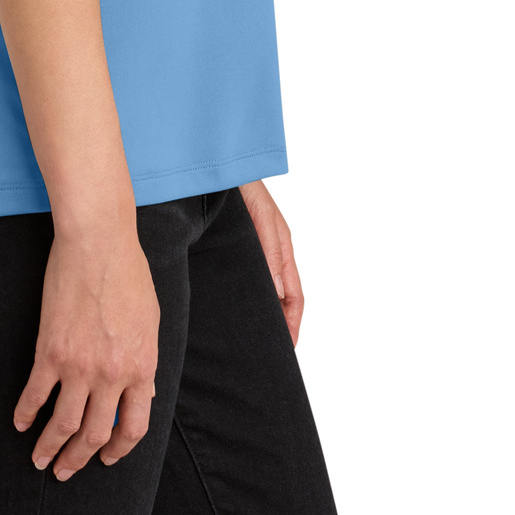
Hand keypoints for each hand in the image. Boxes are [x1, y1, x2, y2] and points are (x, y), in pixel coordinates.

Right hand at [14, 221, 159, 480]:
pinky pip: (35, 394)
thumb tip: (140, 395)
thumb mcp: (150, 321)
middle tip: (66, 470)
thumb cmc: (128, 273)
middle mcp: (111, 374)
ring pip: (63, 424)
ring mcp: (79, 365)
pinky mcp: (50, 351)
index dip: (119, 448)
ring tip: (40, 459)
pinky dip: (26, 413)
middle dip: (79, 459)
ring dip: (50, 448)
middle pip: (95, 434)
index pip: (133, 426)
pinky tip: (21, 422)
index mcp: (141, 367)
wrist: (98, 242)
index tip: (107, 457)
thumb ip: (144, 362)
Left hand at [239, 180, 303, 344]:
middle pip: (278, 298)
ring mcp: (251, 250)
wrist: (219, 161)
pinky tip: (223, 307)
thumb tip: (279, 293)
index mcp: (282, 249)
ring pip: (258, 289)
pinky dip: (238, 295)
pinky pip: (239, 277)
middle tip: (264, 352)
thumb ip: (270, 253)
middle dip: (276, 325)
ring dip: (255, 312)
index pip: (294, 296)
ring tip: (243, 338)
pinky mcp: (230, 246)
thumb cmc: (245, 185)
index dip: (292, 324)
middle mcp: (268, 253)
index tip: (287, 348)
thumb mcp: (262, 219)